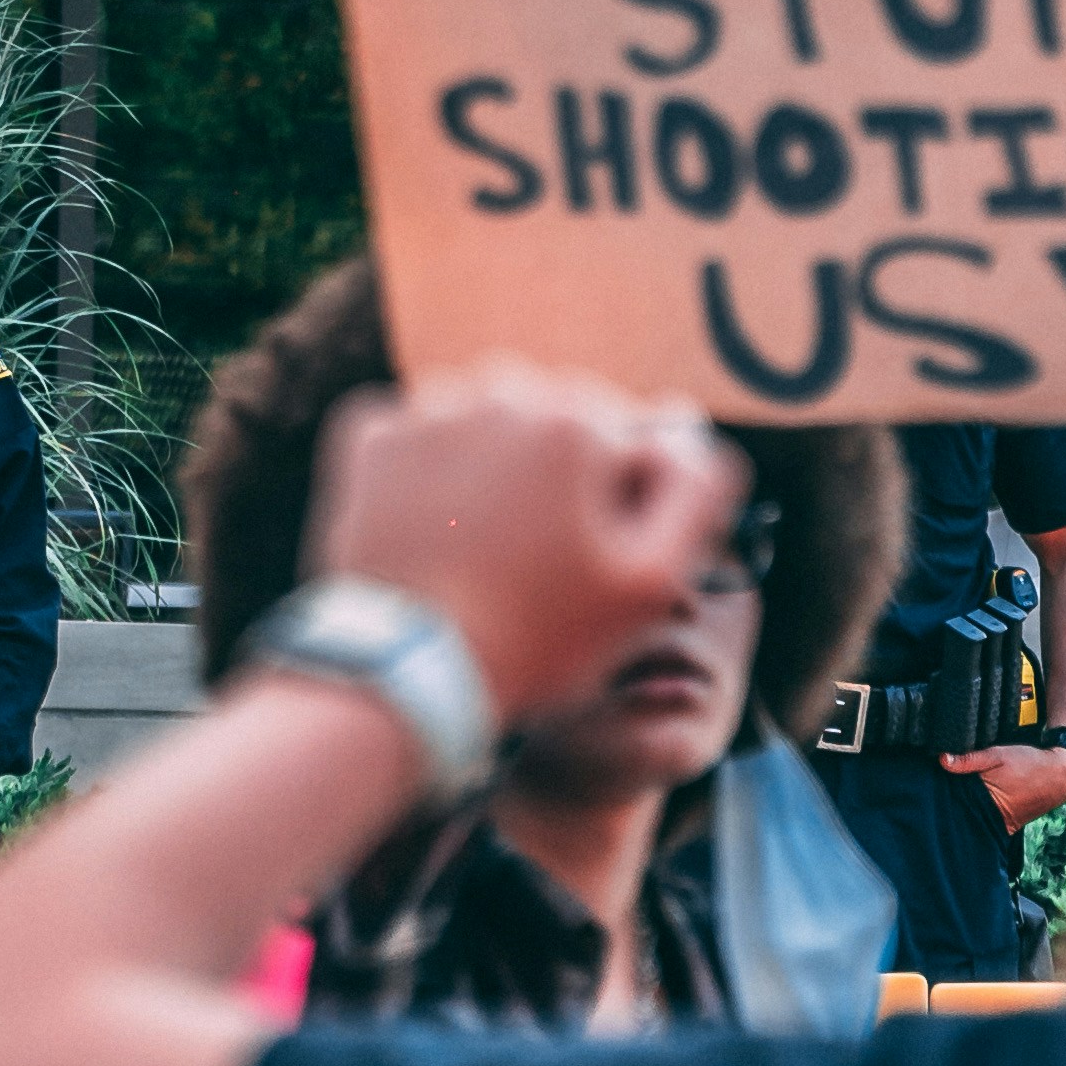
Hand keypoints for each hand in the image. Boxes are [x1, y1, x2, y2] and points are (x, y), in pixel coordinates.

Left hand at [305, 363, 745, 723]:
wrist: (406, 673)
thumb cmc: (536, 639)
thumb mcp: (648, 585)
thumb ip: (693, 492)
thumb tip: (683, 424)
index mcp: (574, 420)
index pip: (629, 436)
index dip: (624, 498)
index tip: (598, 551)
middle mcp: (499, 392)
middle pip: (558, 418)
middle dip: (561, 473)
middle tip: (541, 555)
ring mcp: (427, 411)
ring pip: (490, 418)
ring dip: (498, 464)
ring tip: (489, 544)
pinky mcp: (372, 436)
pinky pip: (425, 430)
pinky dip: (435, 466)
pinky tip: (440, 525)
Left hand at [939, 740, 1065, 835]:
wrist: (1062, 771)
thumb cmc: (1031, 764)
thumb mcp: (998, 755)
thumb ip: (970, 759)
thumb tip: (942, 759)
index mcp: (989, 807)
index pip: (957, 809)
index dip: (942, 801)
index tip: (928, 792)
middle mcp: (995, 820)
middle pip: (965, 814)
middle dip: (951, 805)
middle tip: (934, 792)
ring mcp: (1003, 823)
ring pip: (975, 816)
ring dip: (965, 806)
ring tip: (948, 794)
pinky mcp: (1009, 821)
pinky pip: (987, 816)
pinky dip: (979, 808)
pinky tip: (970, 797)